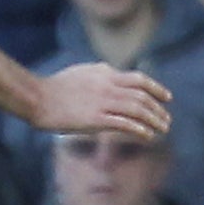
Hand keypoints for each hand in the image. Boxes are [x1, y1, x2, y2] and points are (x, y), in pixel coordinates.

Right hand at [30, 62, 172, 137]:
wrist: (36, 97)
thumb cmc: (55, 87)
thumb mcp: (82, 71)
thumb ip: (100, 71)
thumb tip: (111, 69)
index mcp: (105, 73)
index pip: (139, 80)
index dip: (157, 89)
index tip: (167, 98)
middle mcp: (108, 86)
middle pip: (142, 97)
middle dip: (158, 109)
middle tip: (166, 120)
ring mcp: (102, 102)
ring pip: (138, 110)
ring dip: (154, 120)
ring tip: (162, 129)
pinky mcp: (95, 119)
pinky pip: (124, 124)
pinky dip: (139, 129)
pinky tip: (147, 135)